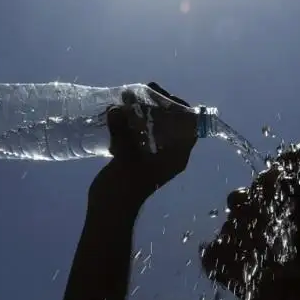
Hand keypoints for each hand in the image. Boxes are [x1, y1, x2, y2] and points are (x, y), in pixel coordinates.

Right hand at [92, 82, 197, 201]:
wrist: (109, 210)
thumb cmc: (124, 187)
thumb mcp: (126, 158)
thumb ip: (122, 132)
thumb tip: (116, 109)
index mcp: (177, 156)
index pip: (190, 126)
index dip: (181, 108)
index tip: (165, 95)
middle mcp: (170, 153)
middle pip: (172, 122)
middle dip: (159, 104)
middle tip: (144, 90)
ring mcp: (153, 154)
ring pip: (155, 125)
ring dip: (144, 110)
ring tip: (129, 95)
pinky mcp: (138, 155)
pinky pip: (140, 132)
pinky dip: (132, 120)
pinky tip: (119, 109)